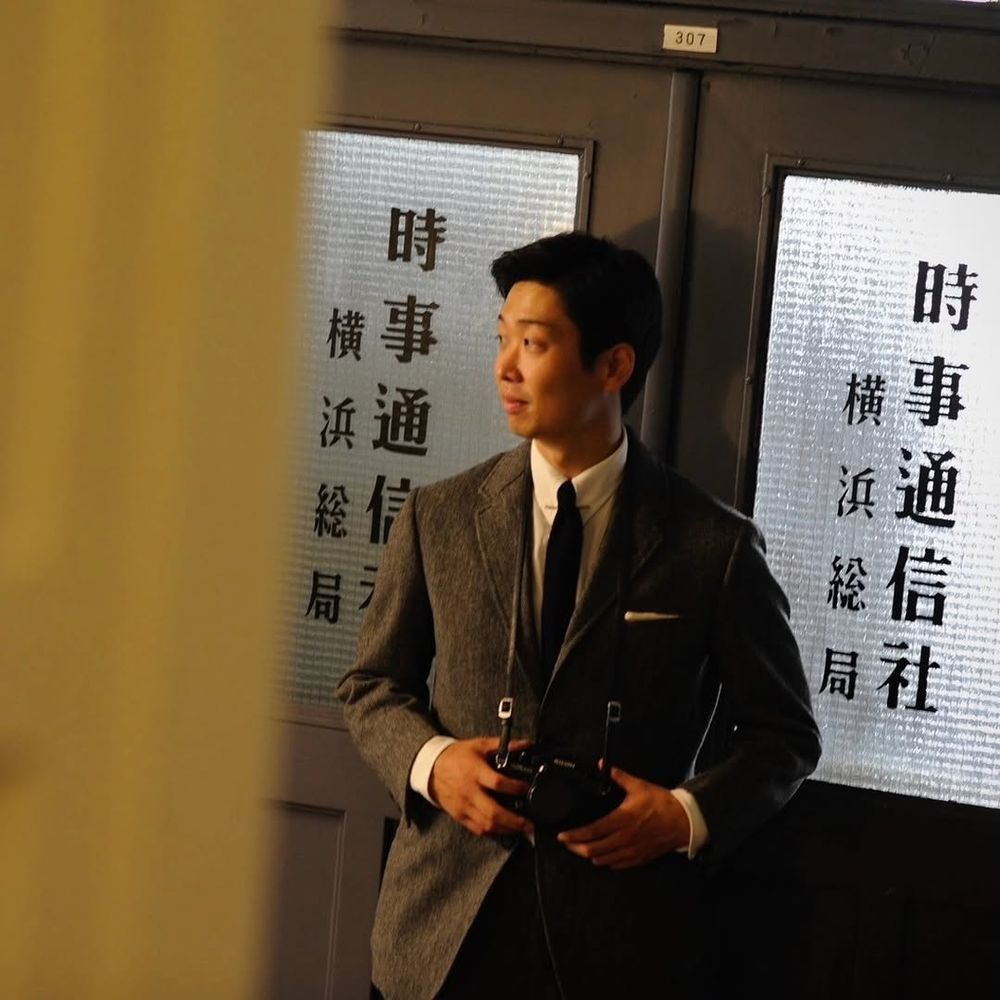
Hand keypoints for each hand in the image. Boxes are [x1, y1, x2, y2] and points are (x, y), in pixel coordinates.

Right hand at [429, 737, 532, 837]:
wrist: (431, 768)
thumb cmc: (457, 756)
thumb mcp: (479, 745)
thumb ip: (504, 745)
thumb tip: (526, 743)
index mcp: (475, 772)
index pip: (497, 783)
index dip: (514, 788)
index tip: (527, 789)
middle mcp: (469, 791)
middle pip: (493, 812)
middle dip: (514, 821)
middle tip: (530, 824)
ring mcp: (464, 806)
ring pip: (487, 824)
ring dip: (507, 829)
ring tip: (522, 829)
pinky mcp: (459, 816)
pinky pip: (478, 829)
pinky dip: (493, 832)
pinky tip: (505, 830)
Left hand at [556, 766, 690, 869]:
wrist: (683, 820)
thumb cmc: (660, 802)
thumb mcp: (638, 785)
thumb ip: (618, 776)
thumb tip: (601, 764)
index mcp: (622, 819)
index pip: (593, 831)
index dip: (575, 835)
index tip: (562, 836)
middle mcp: (624, 838)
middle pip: (594, 850)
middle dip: (577, 848)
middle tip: (567, 844)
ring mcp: (632, 851)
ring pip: (604, 860)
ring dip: (590, 856)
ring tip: (580, 849)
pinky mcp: (640, 858)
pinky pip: (618, 865)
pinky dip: (606, 861)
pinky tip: (601, 857)